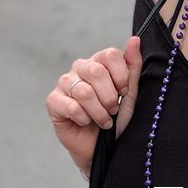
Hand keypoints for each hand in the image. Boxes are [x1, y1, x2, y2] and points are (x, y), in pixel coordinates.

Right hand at [46, 36, 142, 177]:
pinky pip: (70, 106)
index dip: (121, 76)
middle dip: (109, 96)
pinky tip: (86, 123)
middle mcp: (79, 69)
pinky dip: (84, 119)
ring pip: (84, 92)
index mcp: (99, 62)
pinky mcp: (53, 101)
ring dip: (99, 112)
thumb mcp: (130, 94)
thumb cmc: (117, 119)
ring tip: (104, 121)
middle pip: (95, 71)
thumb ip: (132, 67)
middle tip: (113, 110)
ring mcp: (64, 83)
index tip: (124, 92)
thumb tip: (135, 39)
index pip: (109, 55)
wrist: (105, 148)